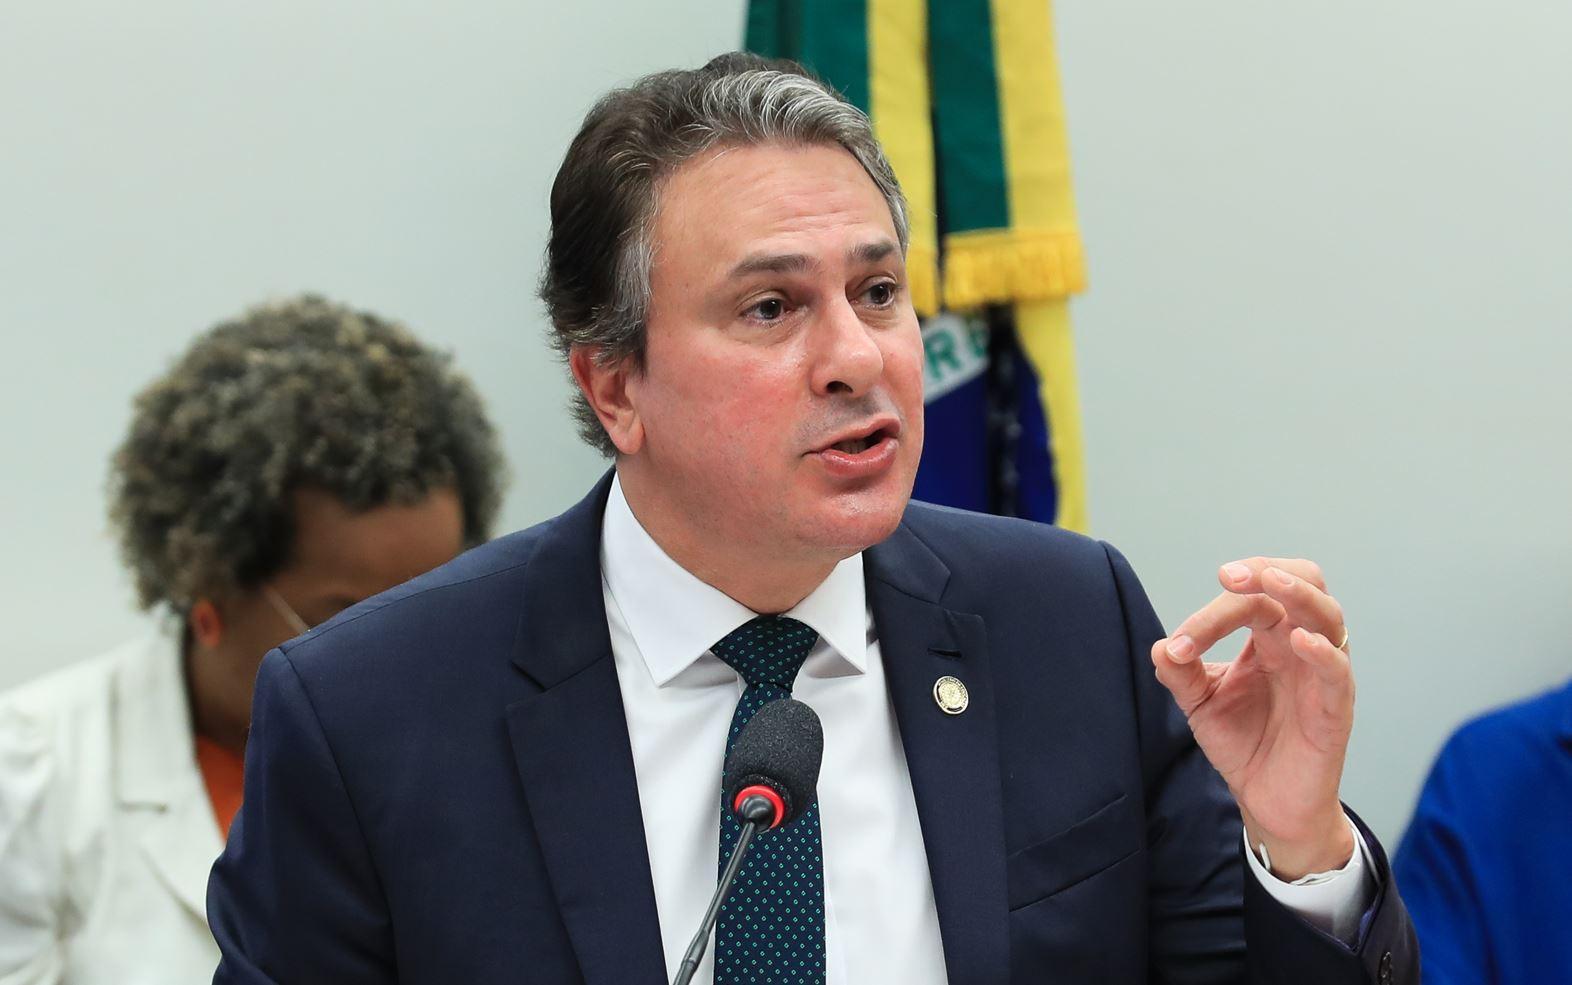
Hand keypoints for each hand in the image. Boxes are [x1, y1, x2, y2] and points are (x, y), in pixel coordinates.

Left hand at [1151, 557, 1354, 879]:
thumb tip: (1161, 647)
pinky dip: (1322, 651)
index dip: (1213, 612)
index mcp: (1269, 638)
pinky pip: (1338, 671)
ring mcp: (1321, 673)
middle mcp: (1299, 646)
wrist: (1267, 801)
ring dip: (1299, 593)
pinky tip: (1299, 641)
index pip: (1250, 602)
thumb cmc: (1243, 743)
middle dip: (1266, 571)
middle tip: (1228, 577)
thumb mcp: (1201, 703)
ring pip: (1327, 615)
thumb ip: (1181, 674)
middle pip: (1300, 584)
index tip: (1180, 643)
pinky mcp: (1335, 708)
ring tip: (1270, 581)